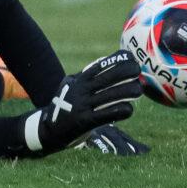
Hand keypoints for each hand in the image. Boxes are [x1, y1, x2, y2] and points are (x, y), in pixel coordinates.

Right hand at [20, 50, 141, 154]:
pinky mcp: (85, 121)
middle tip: (138, 71)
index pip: (100, 65)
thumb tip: (107, 62)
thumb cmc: (65, 106)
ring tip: (138, 90)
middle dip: (127, 72)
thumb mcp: (71, 86)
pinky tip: (128, 109)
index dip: (117, 59)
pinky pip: (108, 114)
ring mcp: (82, 105)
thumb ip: (86, 76)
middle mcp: (80, 90)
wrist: (48, 129)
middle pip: (109, 77)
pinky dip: (121, 110)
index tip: (130, 57)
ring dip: (129, 91)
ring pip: (112, 95)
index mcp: (78, 80)